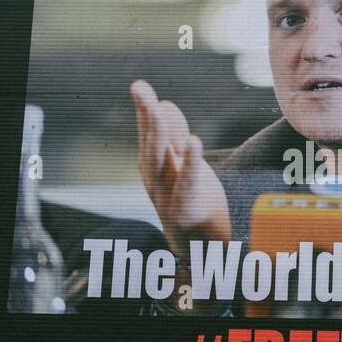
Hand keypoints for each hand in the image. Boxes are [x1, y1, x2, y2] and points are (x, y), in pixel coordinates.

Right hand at [130, 80, 230, 261]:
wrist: (202, 255)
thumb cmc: (193, 207)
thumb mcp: (186, 166)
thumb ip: (176, 138)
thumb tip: (165, 103)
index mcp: (154, 169)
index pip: (148, 136)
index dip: (144, 111)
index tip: (140, 87)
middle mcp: (156, 183)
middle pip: (149, 146)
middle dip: (144, 116)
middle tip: (140, 89)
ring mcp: (166, 200)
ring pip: (159, 165)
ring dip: (158, 136)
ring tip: (158, 108)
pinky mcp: (185, 215)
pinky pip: (185, 187)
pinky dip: (188, 165)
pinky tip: (192, 142)